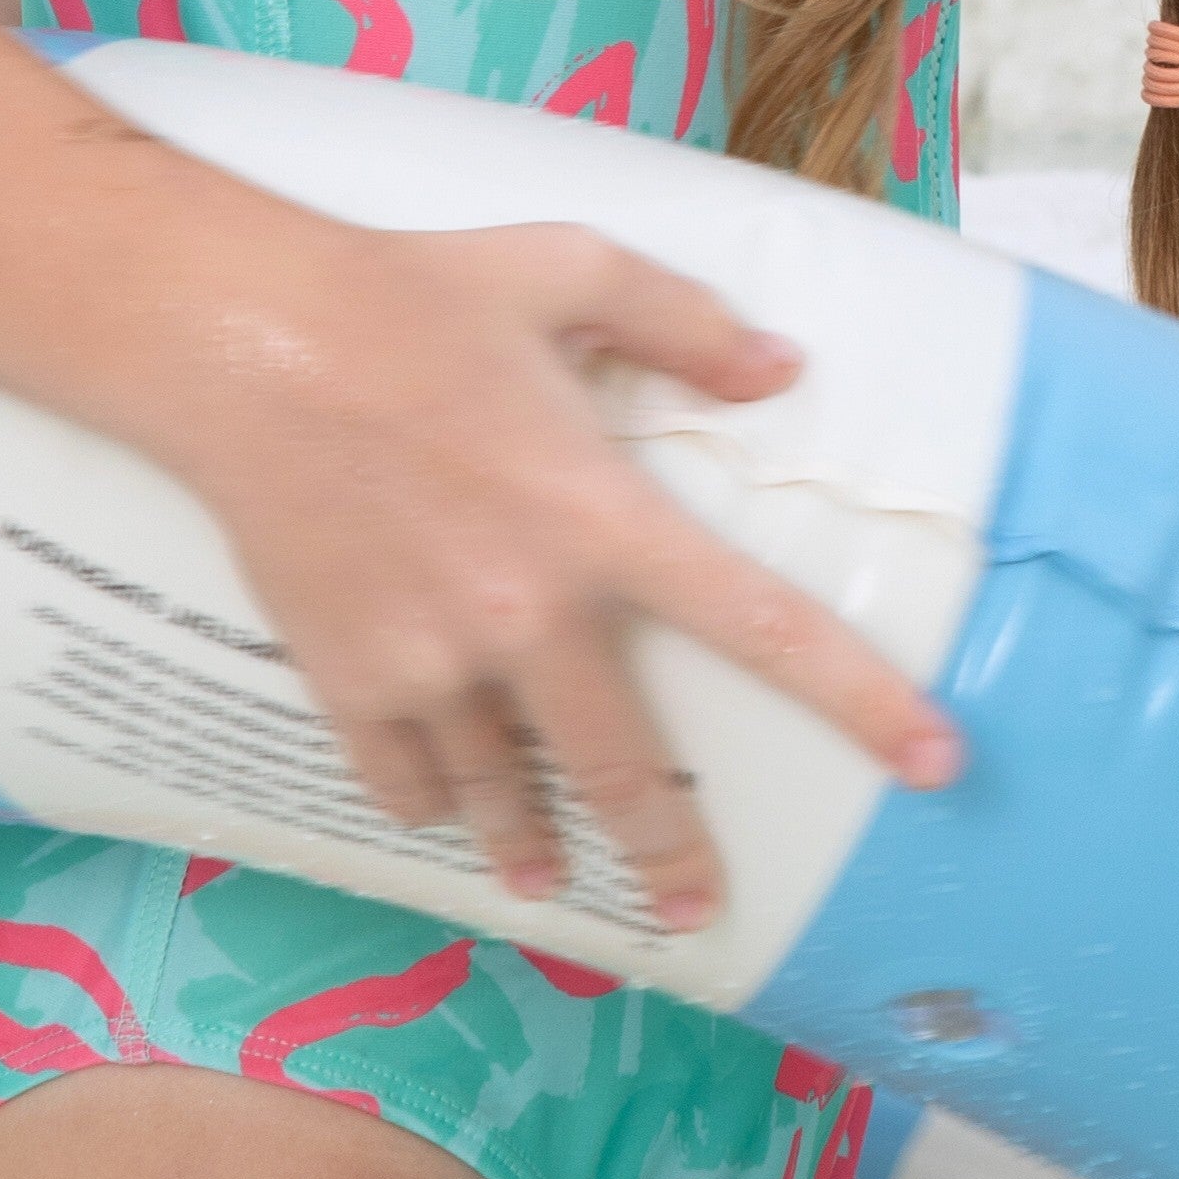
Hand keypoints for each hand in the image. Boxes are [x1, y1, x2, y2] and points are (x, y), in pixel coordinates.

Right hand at [144, 213, 964, 928]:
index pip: (762, 627)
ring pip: (507, 792)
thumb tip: (781, 371)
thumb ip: (685, 324)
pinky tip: (443, 813)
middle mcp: (530, 610)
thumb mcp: (569, 270)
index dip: (860, 700)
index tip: (935, 762)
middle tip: (696, 908)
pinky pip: (402, 775)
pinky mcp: (349, 675)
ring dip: (536, 849)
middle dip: (669, 854)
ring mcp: (435, 658)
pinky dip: (430, 801)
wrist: (243, 341)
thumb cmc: (411, 295)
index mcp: (603, 518)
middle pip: (626, 771)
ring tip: (553, 887)